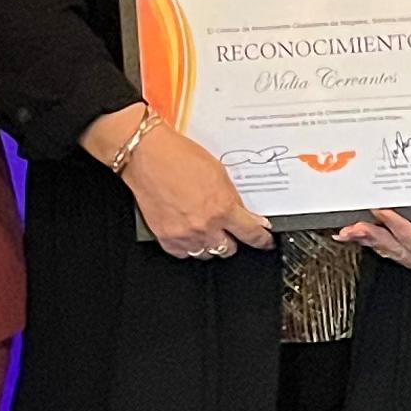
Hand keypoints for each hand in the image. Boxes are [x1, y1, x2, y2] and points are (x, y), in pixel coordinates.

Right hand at [88, 106, 274, 262]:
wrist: (147, 155)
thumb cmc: (179, 156)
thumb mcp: (218, 173)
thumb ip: (233, 198)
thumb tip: (247, 215)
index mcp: (223, 207)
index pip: (251, 234)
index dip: (262, 240)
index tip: (264, 241)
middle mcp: (205, 225)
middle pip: (229, 249)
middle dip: (233, 240)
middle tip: (229, 230)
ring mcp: (185, 234)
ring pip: (207, 254)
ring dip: (210, 244)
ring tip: (207, 230)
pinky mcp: (166, 238)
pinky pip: (184, 254)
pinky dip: (188, 246)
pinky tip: (189, 234)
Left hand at [342, 187, 410, 277]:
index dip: (397, 226)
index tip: (383, 210)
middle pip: (394, 247)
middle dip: (373, 235)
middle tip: (357, 225)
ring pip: (384, 248)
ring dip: (364, 239)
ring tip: (347, 231)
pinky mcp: (399, 249)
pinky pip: (379, 247)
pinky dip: (363, 240)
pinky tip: (348, 235)